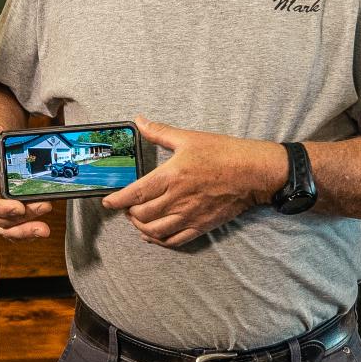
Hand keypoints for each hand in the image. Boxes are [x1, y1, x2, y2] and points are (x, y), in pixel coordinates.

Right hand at [0, 122, 52, 240]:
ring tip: (44, 230)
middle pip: (1, 220)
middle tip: (43, 214)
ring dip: (27, 231)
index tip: (18, 208)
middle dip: (23, 221)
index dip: (1, 208)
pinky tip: (40, 230)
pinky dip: (28, 232)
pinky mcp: (8, 215)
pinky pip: (16, 229)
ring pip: (9, 229)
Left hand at [100, 117, 286, 247]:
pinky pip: (174, 241)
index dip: (117, 200)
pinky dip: (159, 240)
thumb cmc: (224, 153)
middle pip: (141, 215)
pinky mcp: (201, 226)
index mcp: (171, 176)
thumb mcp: (188, 138)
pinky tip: (153, 235)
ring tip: (137, 219)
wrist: (254, 173)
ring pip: (155, 231)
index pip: (135, 193)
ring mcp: (189, 215)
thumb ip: (160, 132)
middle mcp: (177, 199)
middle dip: (128, 213)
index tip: (107, 201)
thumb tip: (140, 121)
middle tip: (126, 206)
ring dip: (140, 228)